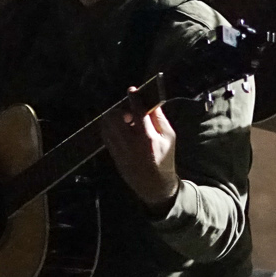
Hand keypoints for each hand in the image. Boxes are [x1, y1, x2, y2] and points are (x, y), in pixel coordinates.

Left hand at [100, 90, 178, 213]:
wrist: (155, 185)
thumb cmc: (165, 160)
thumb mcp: (169, 137)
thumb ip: (160, 119)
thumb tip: (152, 103)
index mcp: (147, 138)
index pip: (137, 112)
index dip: (133, 98)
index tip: (132, 91)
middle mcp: (130, 143)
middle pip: (115, 117)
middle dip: (120, 109)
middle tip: (129, 111)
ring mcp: (119, 150)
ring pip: (107, 125)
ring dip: (113, 118)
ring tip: (124, 120)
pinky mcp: (113, 155)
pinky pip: (106, 136)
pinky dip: (110, 128)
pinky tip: (120, 129)